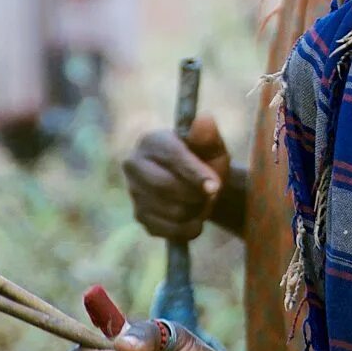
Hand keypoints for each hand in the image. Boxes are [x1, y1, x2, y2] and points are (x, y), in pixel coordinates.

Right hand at [122, 117, 230, 241]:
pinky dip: (189, 228)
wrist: (200, 184)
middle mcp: (134, 164)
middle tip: (213, 192)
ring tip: (204, 201)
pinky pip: (169, 230)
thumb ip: (208, 136)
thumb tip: (204, 120)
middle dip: (196, 194)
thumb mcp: (212, 146)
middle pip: (165, 187)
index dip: (196, 174)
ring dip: (197, 211)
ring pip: (171, 211)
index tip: (217, 186)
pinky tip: (195, 217)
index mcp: (151, 140)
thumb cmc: (205, 159)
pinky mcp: (140, 216)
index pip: (172, 158)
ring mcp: (134, 192)